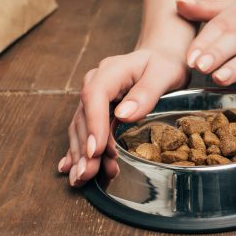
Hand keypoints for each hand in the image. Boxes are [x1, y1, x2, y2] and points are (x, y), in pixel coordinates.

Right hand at [58, 46, 189, 186]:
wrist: (161, 57)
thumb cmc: (165, 64)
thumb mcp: (165, 73)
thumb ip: (146, 92)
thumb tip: (124, 115)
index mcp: (111, 71)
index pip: (95, 96)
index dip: (93, 124)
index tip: (96, 150)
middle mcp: (96, 83)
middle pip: (83, 117)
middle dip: (84, 148)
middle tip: (87, 174)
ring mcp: (93, 98)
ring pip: (80, 128)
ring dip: (80, 154)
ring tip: (82, 178)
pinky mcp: (96, 111)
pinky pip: (83, 131)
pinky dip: (77, 150)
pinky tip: (69, 168)